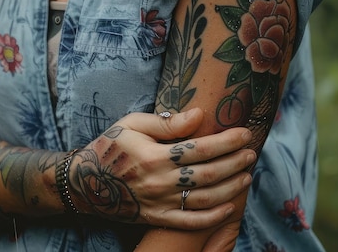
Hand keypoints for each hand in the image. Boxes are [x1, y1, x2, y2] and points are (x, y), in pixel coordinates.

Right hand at [66, 108, 254, 229]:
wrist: (86, 182)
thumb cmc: (110, 146)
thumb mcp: (131, 124)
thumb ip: (166, 123)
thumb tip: (199, 115)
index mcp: (155, 156)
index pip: (201, 148)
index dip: (226, 141)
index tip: (244, 133)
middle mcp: (160, 183)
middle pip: (208, 174)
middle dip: (234, 163)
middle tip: (251, 153)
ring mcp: (159, 204)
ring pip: (204, 199)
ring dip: (230, 188)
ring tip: (246, 176)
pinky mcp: (157, 218)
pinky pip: (190, 223)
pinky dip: (212, 217)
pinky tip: (229, 207)